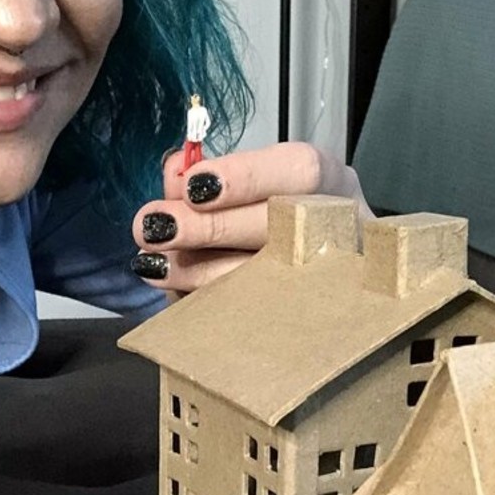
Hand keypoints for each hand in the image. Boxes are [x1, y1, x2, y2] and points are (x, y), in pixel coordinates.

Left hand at [131, 142, 371, 298]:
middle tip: (155, 227)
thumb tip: (175, 175)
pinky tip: (173, 290)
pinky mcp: (307, 323)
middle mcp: (341, 232)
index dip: (247, 177)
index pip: (302, 171)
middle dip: (211, 228)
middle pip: (281, 229)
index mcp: (332, 185)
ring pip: (267, 282)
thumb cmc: (272, 216)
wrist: (316, 274)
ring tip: (154, 263)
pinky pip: (251, 317)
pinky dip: (204, 302)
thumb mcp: (248, 186)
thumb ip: (208, 176)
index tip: (193, 186)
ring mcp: (331, 281)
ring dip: (200, 272)